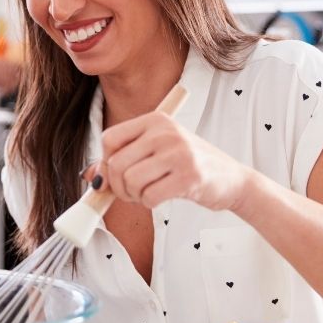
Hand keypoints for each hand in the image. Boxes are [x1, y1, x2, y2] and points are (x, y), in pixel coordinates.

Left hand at [100, 111, 251, 211]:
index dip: (105, 162)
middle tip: (130, 192)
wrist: (232, 179)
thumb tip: (91, 177)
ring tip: (146, 194)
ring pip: (130, 181)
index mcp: (155, 120)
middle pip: (116, 163)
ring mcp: (179, 152)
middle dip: (117, 186)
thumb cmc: (188, 165)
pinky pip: (149, 196)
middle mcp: (165, 132)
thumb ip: (124, 159)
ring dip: (133, 196)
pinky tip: (160, 197)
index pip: (109, 138)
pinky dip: (149, 203)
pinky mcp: (189, 176)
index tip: (114, 175)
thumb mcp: (156, 152)